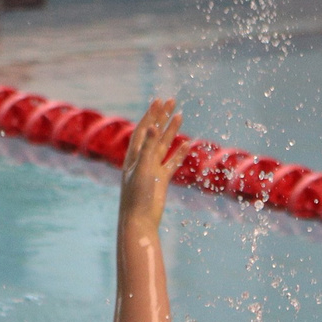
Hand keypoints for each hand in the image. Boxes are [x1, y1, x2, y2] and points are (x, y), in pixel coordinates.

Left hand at [120, 98, 182, 226]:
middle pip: (154, 133)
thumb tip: (154, 127)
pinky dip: (179, 153)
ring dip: (172, 131)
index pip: (144, 129)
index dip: (151, 115)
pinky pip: (172, 162)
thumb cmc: (137, 196)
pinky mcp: (161, 180)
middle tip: (172, 101)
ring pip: (164, 146)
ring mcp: (152, 169)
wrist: (139, 220)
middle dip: (162, 117)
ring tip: (180, 115)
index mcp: (134, 155)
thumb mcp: (143, 169)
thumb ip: (149, 148)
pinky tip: (187, 143)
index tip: (160, 101)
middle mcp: (142, 159)